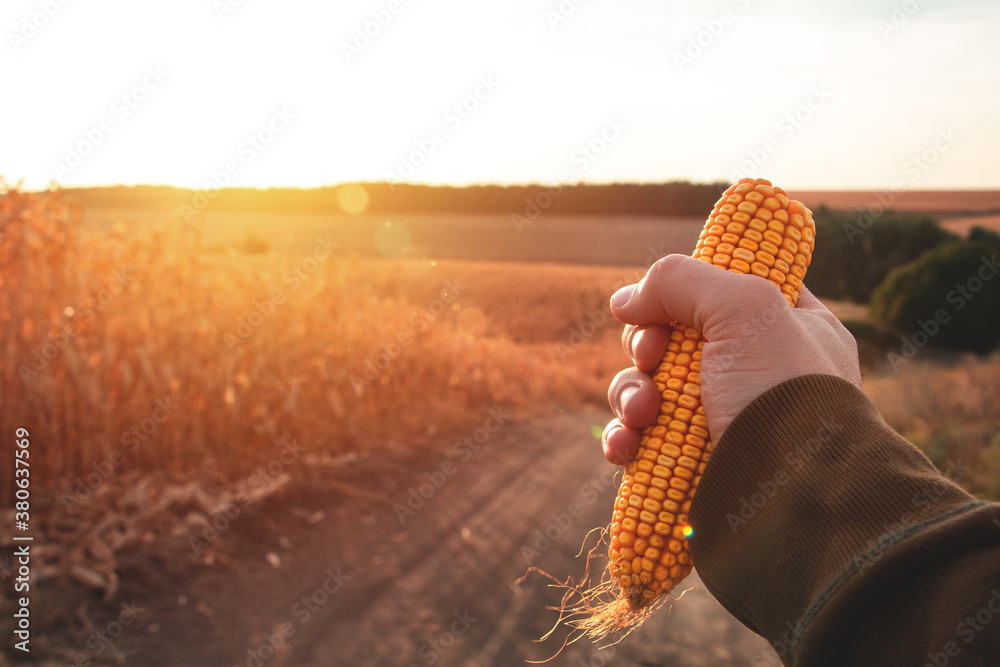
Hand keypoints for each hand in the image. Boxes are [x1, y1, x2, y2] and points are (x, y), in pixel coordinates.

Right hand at [601, 254, 862, 464]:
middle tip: (652, 356)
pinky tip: (626, 446)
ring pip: (649, 390)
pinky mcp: (690, 467)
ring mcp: (722, 422)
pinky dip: (625, 439)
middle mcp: (757, 373)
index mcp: (792, 328)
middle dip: (647, 346)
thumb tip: (624, 301)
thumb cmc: (783, 395)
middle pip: (674, 339)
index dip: (686, 291)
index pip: (728, 289)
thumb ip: (681, 281)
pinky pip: (640, 441)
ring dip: (631, 395)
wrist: (792, 503)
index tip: (661, 302)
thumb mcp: (744, 306)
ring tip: (643, 412)